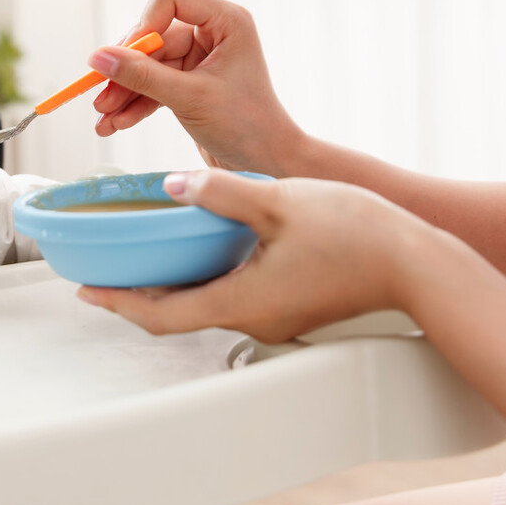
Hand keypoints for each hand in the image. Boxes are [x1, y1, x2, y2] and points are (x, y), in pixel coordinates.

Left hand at [77, 169, 436, 343]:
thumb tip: (174, 186)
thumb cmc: (358, 236)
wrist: (419, 264)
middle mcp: (254, 318)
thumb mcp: (279, 202)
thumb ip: (220, 193)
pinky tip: (203, 251)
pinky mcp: (292, 304)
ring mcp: (275, 315)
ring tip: (143, 260)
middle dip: (137, 297)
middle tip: (104, 277)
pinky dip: (205, 279)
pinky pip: (235, 296)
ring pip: (207, 306)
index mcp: (243, 300)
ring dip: (172, 288)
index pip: (163, 315)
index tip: (87, 291)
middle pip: (179, 316)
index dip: (119, 304)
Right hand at [90, 0, 303, 174]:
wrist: (268, 165)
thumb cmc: (246, 126)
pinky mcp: (190, 83)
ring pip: (148, 65)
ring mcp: (200, 58)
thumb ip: (142, 76)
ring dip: (125, 91)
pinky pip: (154, 84)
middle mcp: (213, 33)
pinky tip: (116, 124)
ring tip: (102, 120)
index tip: (124, 57)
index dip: (143, 25)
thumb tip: (97, 57)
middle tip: (99, 97)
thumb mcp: (189, 98)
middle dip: (125, 70)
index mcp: (225, 21)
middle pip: (153, 37)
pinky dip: (135, 103)